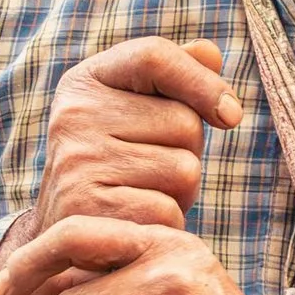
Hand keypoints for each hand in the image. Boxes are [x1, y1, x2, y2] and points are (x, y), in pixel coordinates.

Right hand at [0, 39, 243, 294]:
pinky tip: (138, 224)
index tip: (231, 117)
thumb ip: (174, 79)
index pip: (153, 57)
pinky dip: (167, 224)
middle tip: (151, 171)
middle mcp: (73, 116)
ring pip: (183, 169)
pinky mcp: (89, 212)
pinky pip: (170, 210)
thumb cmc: (117, 169)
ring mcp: (77, 163)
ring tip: (142, 197)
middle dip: (186, 151)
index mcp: (84, 82)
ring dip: (179, 192)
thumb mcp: (135, 115)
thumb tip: (211, 52)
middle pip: (183, 121)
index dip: (201, 81)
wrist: (63, 242)